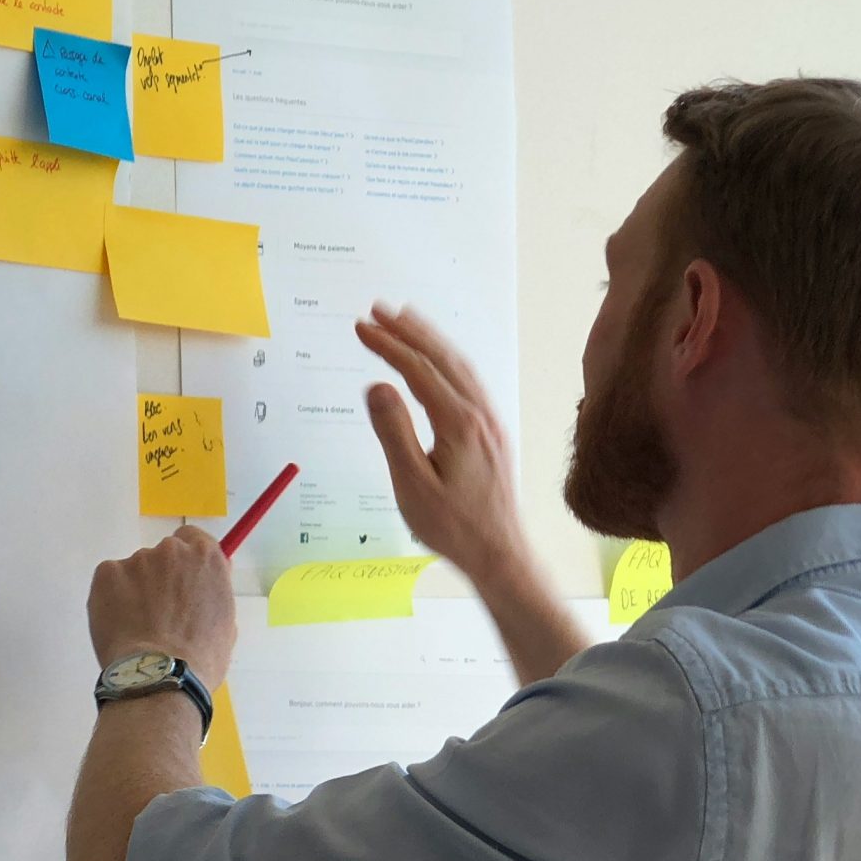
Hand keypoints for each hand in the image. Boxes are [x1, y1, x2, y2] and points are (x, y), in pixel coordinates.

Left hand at [87, 525, 235, 691]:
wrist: (160, 676)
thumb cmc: (200, 658)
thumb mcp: (225, 621)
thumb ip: (212, 592)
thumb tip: (203, 585)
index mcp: (205, 557)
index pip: (192, 540)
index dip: (185, 561)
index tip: (180, 580)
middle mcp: (171, 550)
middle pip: (162, 555)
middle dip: (159, 579)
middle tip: (158, 613)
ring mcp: (136, 560)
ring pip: (134, 572)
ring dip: (134, 591)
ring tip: (137, 628)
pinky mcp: (106, 573)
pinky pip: (109, 583)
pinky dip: (111, 600)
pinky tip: (119, 627)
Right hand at [355, 303, 528, 585]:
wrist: (500, 552)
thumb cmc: (454, 526)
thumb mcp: (412, 485)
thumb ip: (394, 432)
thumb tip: (377, 386)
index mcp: (459, 423)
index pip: (418, 370)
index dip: (387, 345)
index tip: (361, 327)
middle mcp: (480, 413)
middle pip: (442, 357)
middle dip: (408, 330)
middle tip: (377, 309)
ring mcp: (490, 419)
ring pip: (459, 365)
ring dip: (430, 338)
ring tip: (404, 319)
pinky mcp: (492, 430)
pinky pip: (469, 380)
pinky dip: (447, 359)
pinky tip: (437, 360)